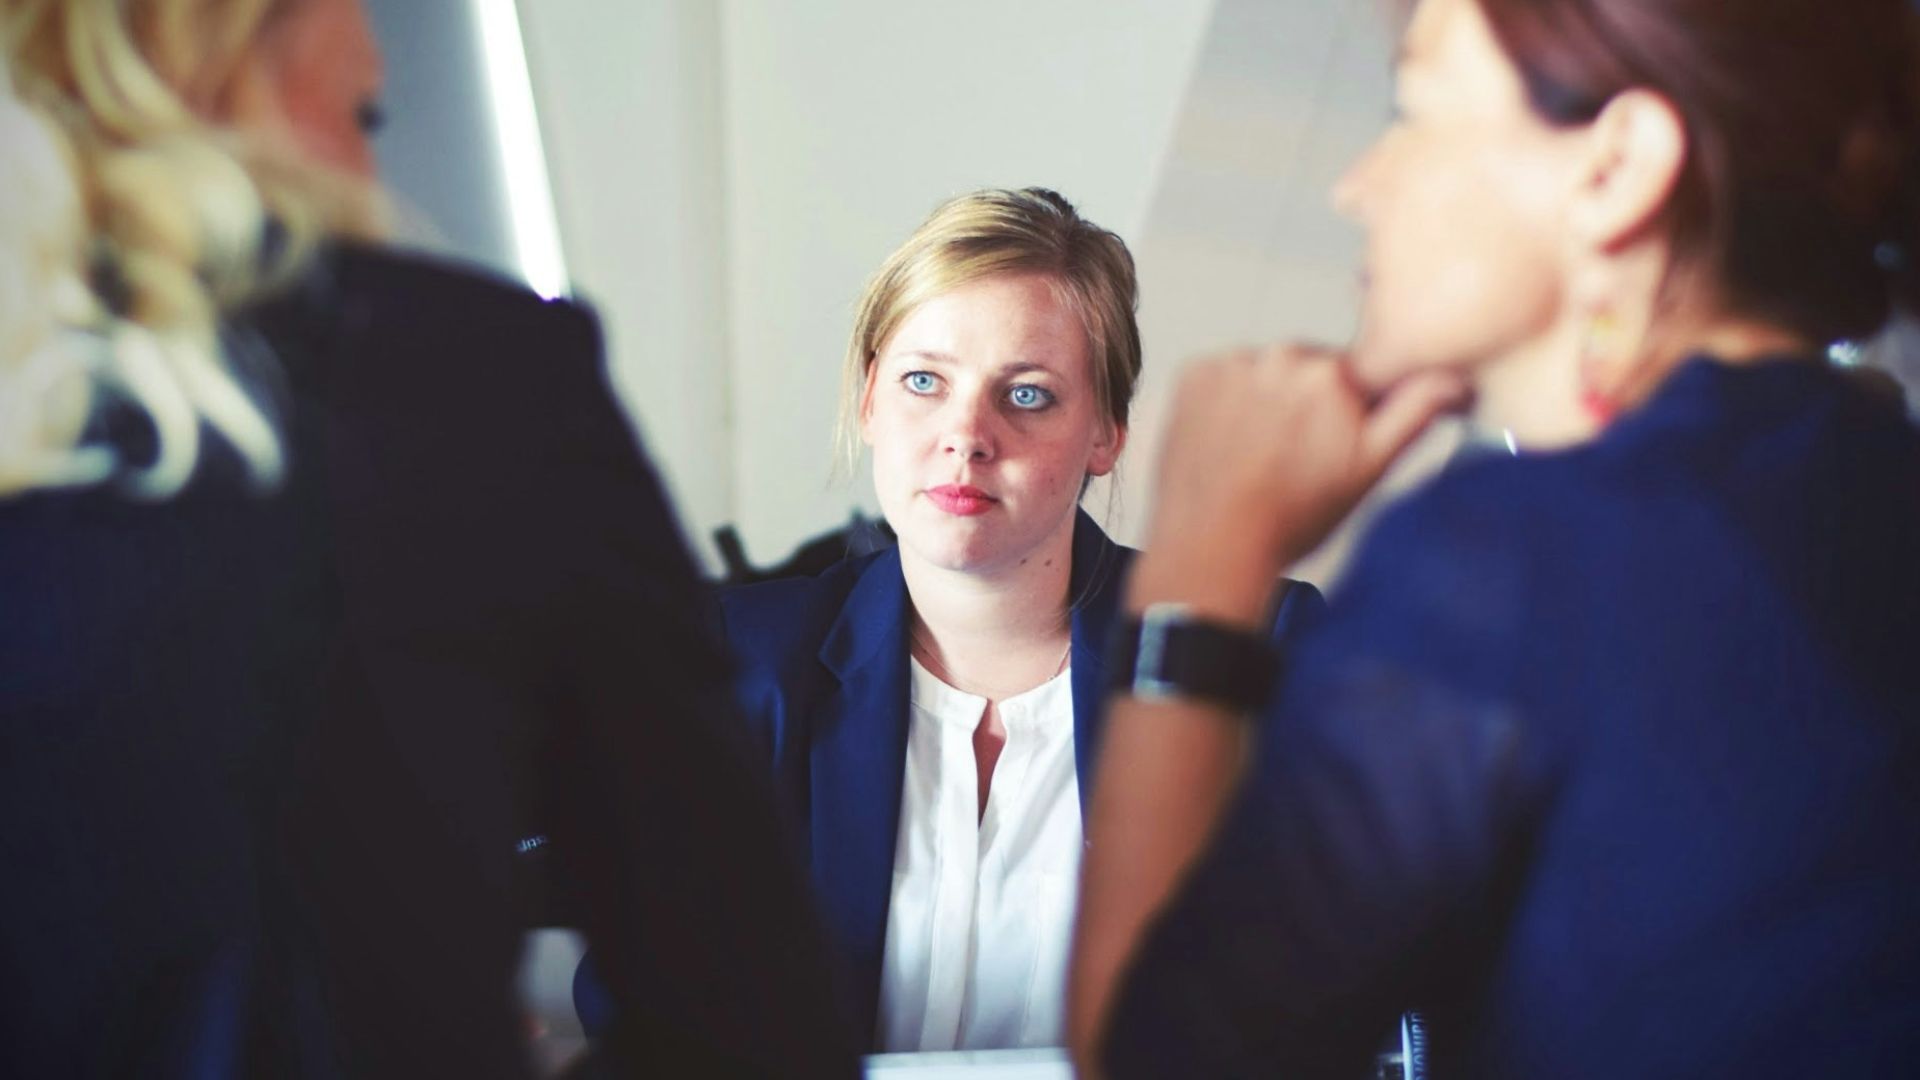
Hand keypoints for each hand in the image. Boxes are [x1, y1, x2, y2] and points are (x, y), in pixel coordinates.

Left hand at [1142, 344, 1465, 585]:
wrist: (1213, 546)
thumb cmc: (1290, 518)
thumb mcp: (1370, 469)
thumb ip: (1415, 412)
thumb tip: (1454, 378)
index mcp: (1332, 373)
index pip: (1355, 374)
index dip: (1349, 410)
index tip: (1334, 440)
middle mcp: (1280, 356)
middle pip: (1307, 370)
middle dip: (1307, 403)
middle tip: (1294, 457)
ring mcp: (1231, 364)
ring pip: (1264, 373)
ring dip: (1265, 401)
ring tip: (1258, 455)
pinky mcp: (1193, 375)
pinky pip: (1222, 377)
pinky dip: (1226, 402)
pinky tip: (1229, 443)